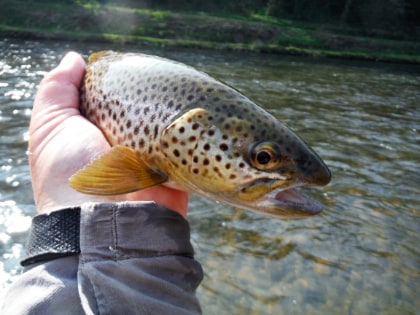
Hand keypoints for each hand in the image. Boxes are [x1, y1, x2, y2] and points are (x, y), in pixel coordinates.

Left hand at [28, 52, 188, 216]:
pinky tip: (193, 110)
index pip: (109, 100)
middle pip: (140, 110)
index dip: (115, 83)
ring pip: (164, 125)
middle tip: (156, 74)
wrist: (103, 221)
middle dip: (146, 94)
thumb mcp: (50, 125)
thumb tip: (75, 58)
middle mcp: (123, 146)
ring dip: (169, 111)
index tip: (124, 65)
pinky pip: (186, 144)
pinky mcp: (174, 171)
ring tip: (178, 87)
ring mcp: (151, 159)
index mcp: (96, 135)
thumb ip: (57, 89)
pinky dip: (189, 130)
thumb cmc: (69, 173)